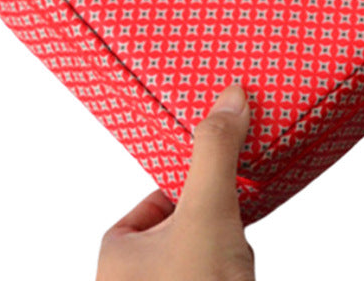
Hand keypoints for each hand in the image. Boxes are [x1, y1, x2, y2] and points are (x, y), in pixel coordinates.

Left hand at [96, 85, 254, 280]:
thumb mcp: (204, 213)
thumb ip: (215, 154)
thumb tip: (230, 99)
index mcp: (118, 255)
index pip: (157, 198)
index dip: (189, 182)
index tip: (214, 170)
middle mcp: (136, 277)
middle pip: (186, 223)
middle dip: (214, 216)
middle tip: (233, 207)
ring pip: (205, 251)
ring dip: (228, 244)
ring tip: (240, 246)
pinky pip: (216, 272)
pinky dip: (233, 266)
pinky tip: (244, 268)